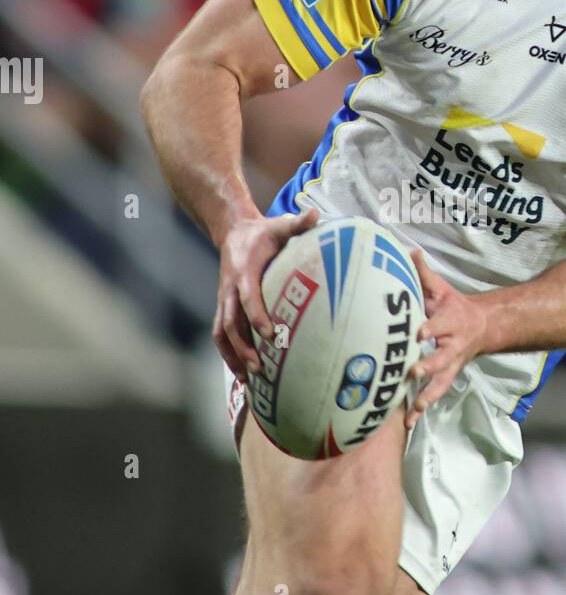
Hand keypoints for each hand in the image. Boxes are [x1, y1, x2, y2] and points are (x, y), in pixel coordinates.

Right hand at [213, 207, 318, 377]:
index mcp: (244, 272)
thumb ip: (297, 223)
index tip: (270, 334)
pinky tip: (244, 375)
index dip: (257, 316)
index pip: (247, 298)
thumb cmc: (263, 232)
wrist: (232, 232)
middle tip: (260, 367)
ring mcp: (224, 301)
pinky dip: (229, 355)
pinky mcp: (224, 308)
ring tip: (249, 380)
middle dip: (243, 346)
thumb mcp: (279, 224)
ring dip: (233, 357)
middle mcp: (229, 290)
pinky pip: (222, 335)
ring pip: (222, 334)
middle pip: (231, 323)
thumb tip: (316, 214)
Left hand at [404, 248, 488, 428]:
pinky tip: (408, 423)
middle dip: (428, 366)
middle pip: (441, 358)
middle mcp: (452, 347)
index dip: (430, 328)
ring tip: (413, 412)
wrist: (483, 327)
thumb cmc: (455, 306)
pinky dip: (422, 409)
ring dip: (426, 397)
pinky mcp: (446, 378)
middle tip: (412, 372)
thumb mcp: (443, 289)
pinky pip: (434, 395)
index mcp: (450, 322)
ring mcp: (451, 365)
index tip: (418, 333)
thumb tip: (409, 252)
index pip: (439, 325)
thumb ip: (425, 274)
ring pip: (440, 383)